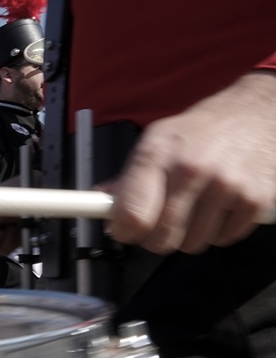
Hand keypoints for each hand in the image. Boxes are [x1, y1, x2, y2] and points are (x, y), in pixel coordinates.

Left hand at [108, 70, 275, 253]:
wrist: (256, 112)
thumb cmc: (201, 129)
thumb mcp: (157, 140)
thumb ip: (128, 176)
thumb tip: (101, 201)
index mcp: (158, 155)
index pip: (132, 214)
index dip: (124, 231)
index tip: (123, 231)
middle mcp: (191, 170)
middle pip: (161, 238)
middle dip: (155, 238)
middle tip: (159, 224)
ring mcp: (226, 186)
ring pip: (193, 244)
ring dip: (189, 235)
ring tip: (195, 207)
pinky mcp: (255, 200)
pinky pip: (224, 240)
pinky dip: (219, 231)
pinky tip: (219, 207)